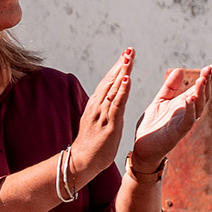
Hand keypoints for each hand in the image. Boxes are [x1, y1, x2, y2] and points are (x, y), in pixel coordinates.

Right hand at [68, 49, 134, 187]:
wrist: (82, 162)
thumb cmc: (92, 142)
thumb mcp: (98, 120)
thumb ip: (104, 107)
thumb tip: (111, 94)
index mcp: (96, 104)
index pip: (108, 82)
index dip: (117, 67)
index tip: (126, 54)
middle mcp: (97, 106)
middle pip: (110, 81)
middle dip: (120, 64)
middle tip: (130, 49)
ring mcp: (102, 114)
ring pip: (113, 89)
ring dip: (122, 73)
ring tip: (129, 58)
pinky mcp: (109, 125)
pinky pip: (116, 105)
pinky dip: (121, 91)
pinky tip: (126, 80)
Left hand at [130, 64, 211, 173]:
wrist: (141, 148)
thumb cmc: (152, 125)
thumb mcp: (159, 101)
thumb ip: (169, 87)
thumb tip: (180, 70)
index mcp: (183, 104)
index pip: (199, 89)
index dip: (206, 78)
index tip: (211, 66)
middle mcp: (187, 112)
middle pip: (203, 96)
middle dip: (207, 83)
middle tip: (210, 70)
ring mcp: (184, 122)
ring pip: (199, 107)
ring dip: (201, 93)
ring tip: (201, 80)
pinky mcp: (177, 132)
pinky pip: (188, 120)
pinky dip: (191, 110)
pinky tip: (190, 99)